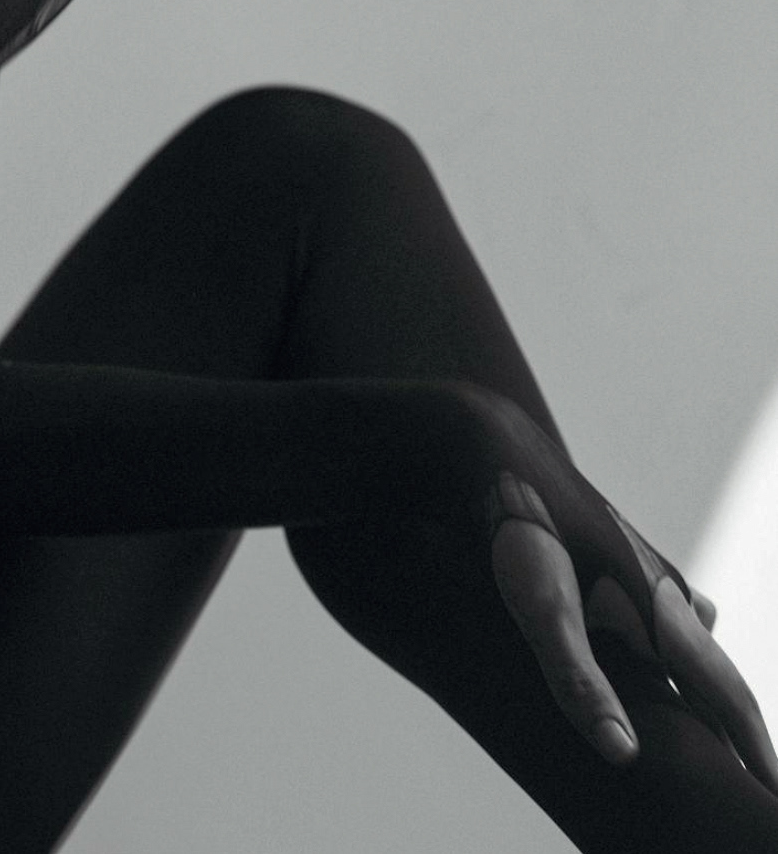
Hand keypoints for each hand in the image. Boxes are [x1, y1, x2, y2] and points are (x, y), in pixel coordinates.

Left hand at [489, 500, 777, 790]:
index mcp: (661, 611)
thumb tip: (625, 756)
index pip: (725, 694)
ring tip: (716, 722)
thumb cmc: (515, 529)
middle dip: (738, 726)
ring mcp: (641, 565)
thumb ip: (579, 682)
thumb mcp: (542, 610)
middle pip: (716, 670)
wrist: (489, 443)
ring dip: (709, 683)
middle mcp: (664, 589)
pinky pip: (664, 608)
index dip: (753, 750)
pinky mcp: (614, 548)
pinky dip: (680, 642)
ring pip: (692, 636)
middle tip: (758, 780)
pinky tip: (678, 632)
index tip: (774, 796)